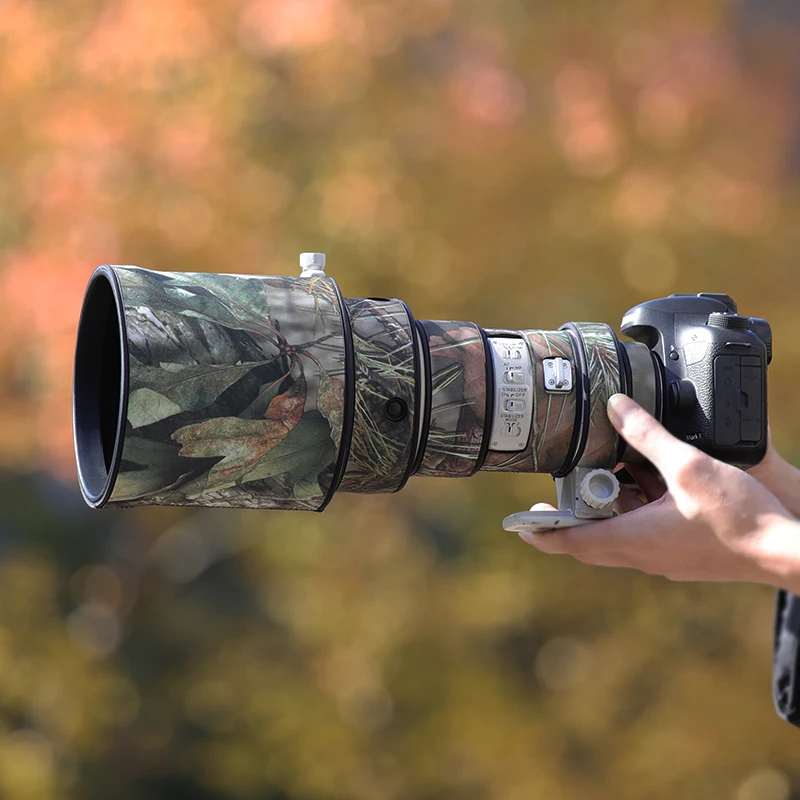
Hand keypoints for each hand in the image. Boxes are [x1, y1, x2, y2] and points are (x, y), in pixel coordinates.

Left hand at [519, 394, 799, 587]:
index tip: (520, 522)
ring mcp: (663, 558)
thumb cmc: (739, 517)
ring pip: (618, 535)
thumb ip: (647, 435)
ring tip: (609, 474)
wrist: (785, 553)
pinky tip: (651, 483)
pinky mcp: (681, 555)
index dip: (540, 532)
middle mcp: (642, 555)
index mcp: (632, 539)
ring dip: (609, 508)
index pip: (569, 542)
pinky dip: (636, 511)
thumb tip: (616, 406)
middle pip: (589, 540)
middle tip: (561, 490)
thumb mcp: (687, 465)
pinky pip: (644, 534)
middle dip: (571, 515)